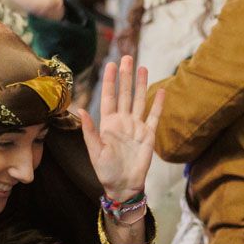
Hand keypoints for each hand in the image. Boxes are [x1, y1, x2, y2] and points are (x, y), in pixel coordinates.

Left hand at [75, 56, 162, 201]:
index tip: (110, 64)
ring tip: (143, 67)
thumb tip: (81, 111)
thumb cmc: (106, 171)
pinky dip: (158, 104)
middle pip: (125, 94)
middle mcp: (122, 121)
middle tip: (127, 57)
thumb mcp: (95, 152)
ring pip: (140, 100)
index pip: (109, 97)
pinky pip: (154, 116)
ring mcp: (136, 126)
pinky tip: (161, 91)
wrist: (124, 186)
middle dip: (126, 76)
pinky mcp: (148, 135)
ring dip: (141, 84)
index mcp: (108, 123)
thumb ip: (90, 131)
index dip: (110, 81)